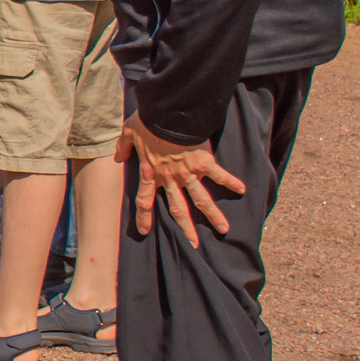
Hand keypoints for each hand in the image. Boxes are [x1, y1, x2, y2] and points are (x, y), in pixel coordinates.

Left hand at [116, 113, 246, 247]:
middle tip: (194, 245)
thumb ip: (123, 146)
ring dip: (213, 215)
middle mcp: (170, 178)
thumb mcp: (129, 131)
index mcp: (151, 172)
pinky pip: (219, 175)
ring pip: (202, 199)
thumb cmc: (148, 121)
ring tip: (225, 229)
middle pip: (178, 209)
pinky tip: (242, 190)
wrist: (169, 114)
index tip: (144, 231)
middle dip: (186, 228)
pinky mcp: (204, 163)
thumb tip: (117, 157)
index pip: (144, 200)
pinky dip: (231, 182)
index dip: (144, 216)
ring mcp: (188, 173)